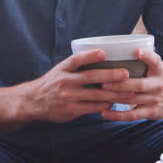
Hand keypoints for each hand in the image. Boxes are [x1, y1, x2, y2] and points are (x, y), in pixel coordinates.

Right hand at [12, 49, 132, 123]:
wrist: (33, 101)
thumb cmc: (52, 83)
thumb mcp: (60, 70)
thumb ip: (77, 65)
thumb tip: (102, 57)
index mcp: (63, 68)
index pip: (77, 59)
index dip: (90, 55)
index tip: (104, 53)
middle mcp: (65, 81)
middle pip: (91, 77)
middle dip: (110, 75)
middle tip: (126, 74)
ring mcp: (68, 96)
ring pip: (96, 95)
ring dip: (114, 94)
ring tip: (129, 92)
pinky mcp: (71, 110)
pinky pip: (92, 108)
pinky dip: (105, 105)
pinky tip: (114, 103)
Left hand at [100, 49, 162, 122]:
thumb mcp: (162, 66)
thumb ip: (148, 59)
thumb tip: (127, 46)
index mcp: (161, 71)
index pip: (155, 61)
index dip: (146, 56)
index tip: (136, 51)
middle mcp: (159, 86)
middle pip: (138, 85)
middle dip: (119, 83)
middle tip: (101, 80)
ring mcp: (156, 101)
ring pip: (132, 99)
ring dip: (114, 97)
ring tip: (98, 93)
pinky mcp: (152, 113)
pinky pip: (133, 115)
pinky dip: (118, 115)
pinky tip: (104, 113)